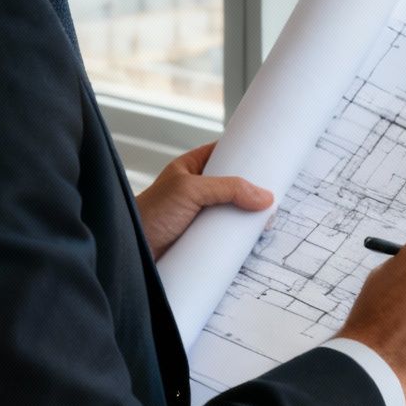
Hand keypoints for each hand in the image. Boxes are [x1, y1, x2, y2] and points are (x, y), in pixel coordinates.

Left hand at [135, 142, 274, 258]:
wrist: (132, 251)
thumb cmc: (149, 213)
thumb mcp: (190, 191)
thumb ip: (226, 189)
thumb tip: (263, 196)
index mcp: (192, 168)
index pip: (225, 154)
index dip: (246, 156)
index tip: (269, 160)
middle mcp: (197, 190)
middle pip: (233, 187)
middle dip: (252, 192)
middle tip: (273, 199)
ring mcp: (200, 215)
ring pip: (231, 213)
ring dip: (247, 218)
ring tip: (267, 223)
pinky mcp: (201, 239)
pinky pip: (225, 236)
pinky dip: (238, 239)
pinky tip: (252, 242)